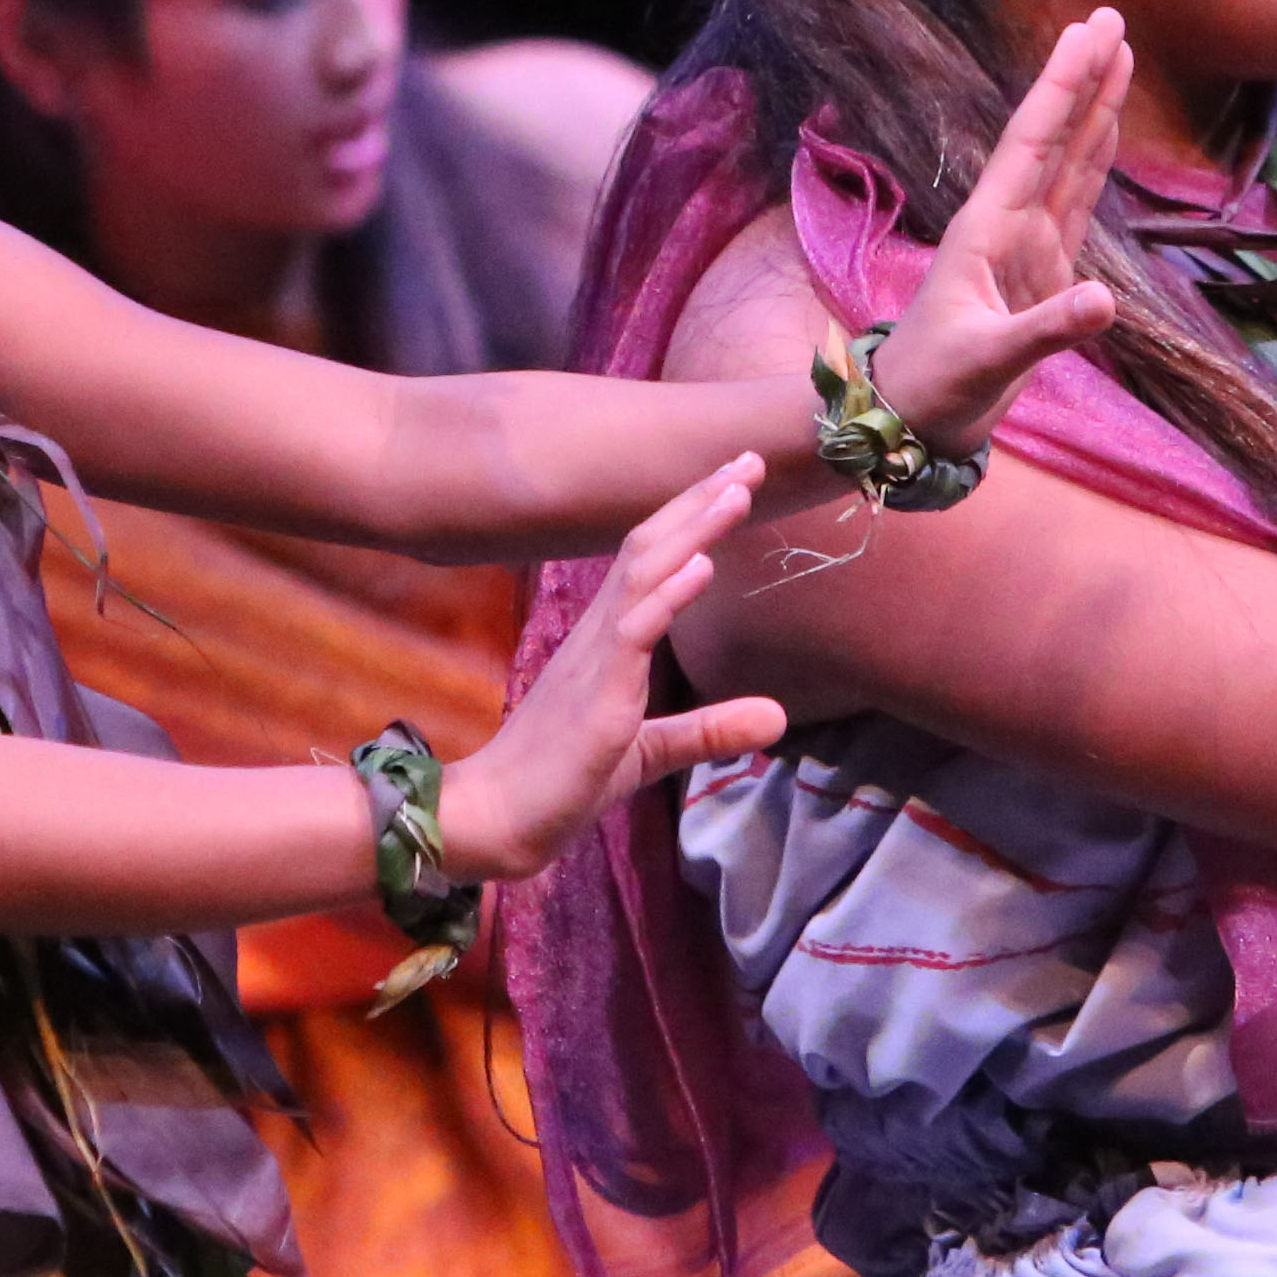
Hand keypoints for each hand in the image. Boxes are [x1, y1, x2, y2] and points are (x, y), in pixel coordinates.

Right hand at [450, 458, 790, 882]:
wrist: (499, 819)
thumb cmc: (562, 780)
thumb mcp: (651, 751)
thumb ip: (710, 729)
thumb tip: (777, 716)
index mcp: (609, 640)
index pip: (652, 560)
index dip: (693, 517)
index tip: (735, 479)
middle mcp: (601, 634)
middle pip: (651, 547)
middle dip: (699, 500)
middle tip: (747, 456)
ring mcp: (596, 659)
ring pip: (645, 574)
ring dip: (692, 529)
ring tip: (735, 489)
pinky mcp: (598, 697)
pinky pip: (634, 632)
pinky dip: (669, 594)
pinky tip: (702, 565)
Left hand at [866, 10, 1133, 455]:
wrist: (910, 416)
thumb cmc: (935, 385)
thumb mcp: (988, 360)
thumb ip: (1047, 330)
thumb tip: (1106, 301)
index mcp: (988, 229)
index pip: (1034, 142)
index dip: (1065, 87)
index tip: (1090, 34)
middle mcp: (1008, 222)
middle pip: (1053, 136)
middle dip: (1082, 79)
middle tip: (1111, 17)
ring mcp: (1026, 243)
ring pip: (1068, 161)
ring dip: (1093, 110)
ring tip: (1118, 54)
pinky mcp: (1043, 269)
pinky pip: (1076, 201)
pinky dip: (1095, 161)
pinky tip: (1107, 130)